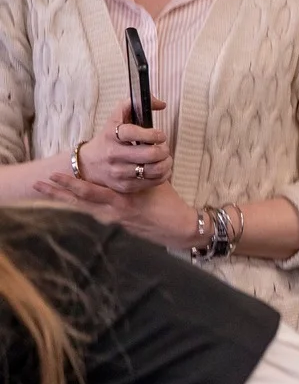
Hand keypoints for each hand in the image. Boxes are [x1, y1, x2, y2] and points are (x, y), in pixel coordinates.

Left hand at [29, 175, 201, 251]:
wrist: (176, 227)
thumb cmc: (167, 203)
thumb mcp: (153, 184)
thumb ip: (134, 174)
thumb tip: (125, 156)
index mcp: (120, 202)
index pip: (88, 192)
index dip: (69, 184)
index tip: (53, 175)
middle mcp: (110, 212)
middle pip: (76, 202)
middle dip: (55, 193)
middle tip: (37, 183)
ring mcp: (109, 219)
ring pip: (80, 206)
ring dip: (61, 197)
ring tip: (44, 189)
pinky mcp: (112, 222)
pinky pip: (90, 210)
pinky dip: (77, 202)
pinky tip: (67, 197)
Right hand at [75, 102, 171, 193]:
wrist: (89, 164)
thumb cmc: (109, 138)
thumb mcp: (116, 118)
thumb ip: (135, 104)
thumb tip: (162, 104)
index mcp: (111, 136)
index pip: (132, 133)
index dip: (152, 134)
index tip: (160, 135)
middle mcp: (113, 155)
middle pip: (149, 155)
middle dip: (163, 149)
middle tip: (162, 147)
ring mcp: (119, 173)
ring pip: (154, 170)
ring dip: (166, 162)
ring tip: (164, 157)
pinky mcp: (125, 186)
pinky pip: (154, 181)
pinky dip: (163, 173)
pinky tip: (160, 167)